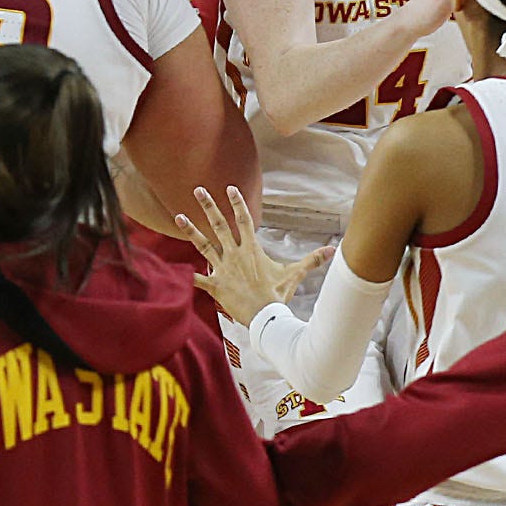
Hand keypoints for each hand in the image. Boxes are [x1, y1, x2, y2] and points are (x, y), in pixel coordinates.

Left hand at [175, 185, 325, 326]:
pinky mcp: (215, 286)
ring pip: (203, 245)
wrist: (266, 317)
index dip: (237, 203)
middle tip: (198, 190)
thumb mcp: (295, 275)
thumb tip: (333, 249)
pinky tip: (172, 269)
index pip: (245, 220)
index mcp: (252, 250)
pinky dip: (186, 275)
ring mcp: (223, 269)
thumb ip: (312, 260)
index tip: (230, 188)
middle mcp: (234, 255)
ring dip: (191, 230)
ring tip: (179, 216)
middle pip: (220, 225)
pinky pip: (198, 279)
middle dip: (209, 206)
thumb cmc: (278, 295)